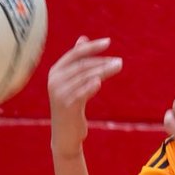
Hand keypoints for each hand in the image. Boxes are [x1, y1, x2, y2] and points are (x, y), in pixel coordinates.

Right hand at [47, 36, 119, 154]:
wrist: (65, 135)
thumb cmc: (71, 106)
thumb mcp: (72, 82)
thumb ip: (76, 62)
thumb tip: (83, 39)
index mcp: (55, 72)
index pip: (75, 54)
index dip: (91, 47)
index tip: (108, 42)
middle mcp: (54, 81)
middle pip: (82, 65)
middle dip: (102, 61)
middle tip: (119, 62)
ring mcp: (59, 93)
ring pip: (85, 77)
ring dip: (103, 71)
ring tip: (118, 67)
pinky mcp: (66, 106)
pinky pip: (81, 93)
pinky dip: (90, 86)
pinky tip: (100, 82)